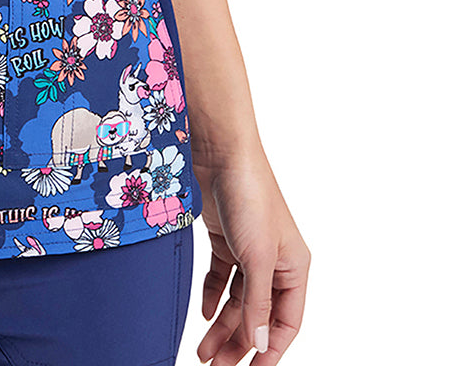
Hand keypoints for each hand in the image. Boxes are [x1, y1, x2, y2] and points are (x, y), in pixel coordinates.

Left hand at [191, 148, 309, 364]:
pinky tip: (202, 313)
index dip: (270, 350)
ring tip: (204, 352)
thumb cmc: (250, 196)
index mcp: (294, 267)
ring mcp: (248, 249)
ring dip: (222, 325)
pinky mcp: (225, 237)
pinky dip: (212, 295)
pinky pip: (221, 277)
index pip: (286, 322)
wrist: (220, 152)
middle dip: (240, 343)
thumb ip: (259, 304)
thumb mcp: (256, 257)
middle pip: (259, 315)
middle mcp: (274, 261)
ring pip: (238, 299)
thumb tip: (260, 344)